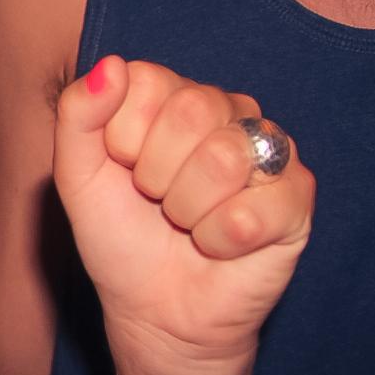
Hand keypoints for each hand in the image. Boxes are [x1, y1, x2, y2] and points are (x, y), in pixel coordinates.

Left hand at [54, 57, 313, 372]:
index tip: (123, 169)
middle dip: (155, 173)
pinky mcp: (297, 200)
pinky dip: (221, 241)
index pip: (147, 80)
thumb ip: (78, 114)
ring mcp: (268, 153)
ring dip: (187, 210)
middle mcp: (227, 111)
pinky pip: (255, 210)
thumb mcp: (76, 176)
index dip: (122, 136)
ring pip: (224, 158)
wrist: (152, 311)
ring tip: (187, 224)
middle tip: (157, 201)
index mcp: (173, 95)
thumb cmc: (118, 236)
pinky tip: (219, 246)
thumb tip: (112, 64)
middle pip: (193, 108)